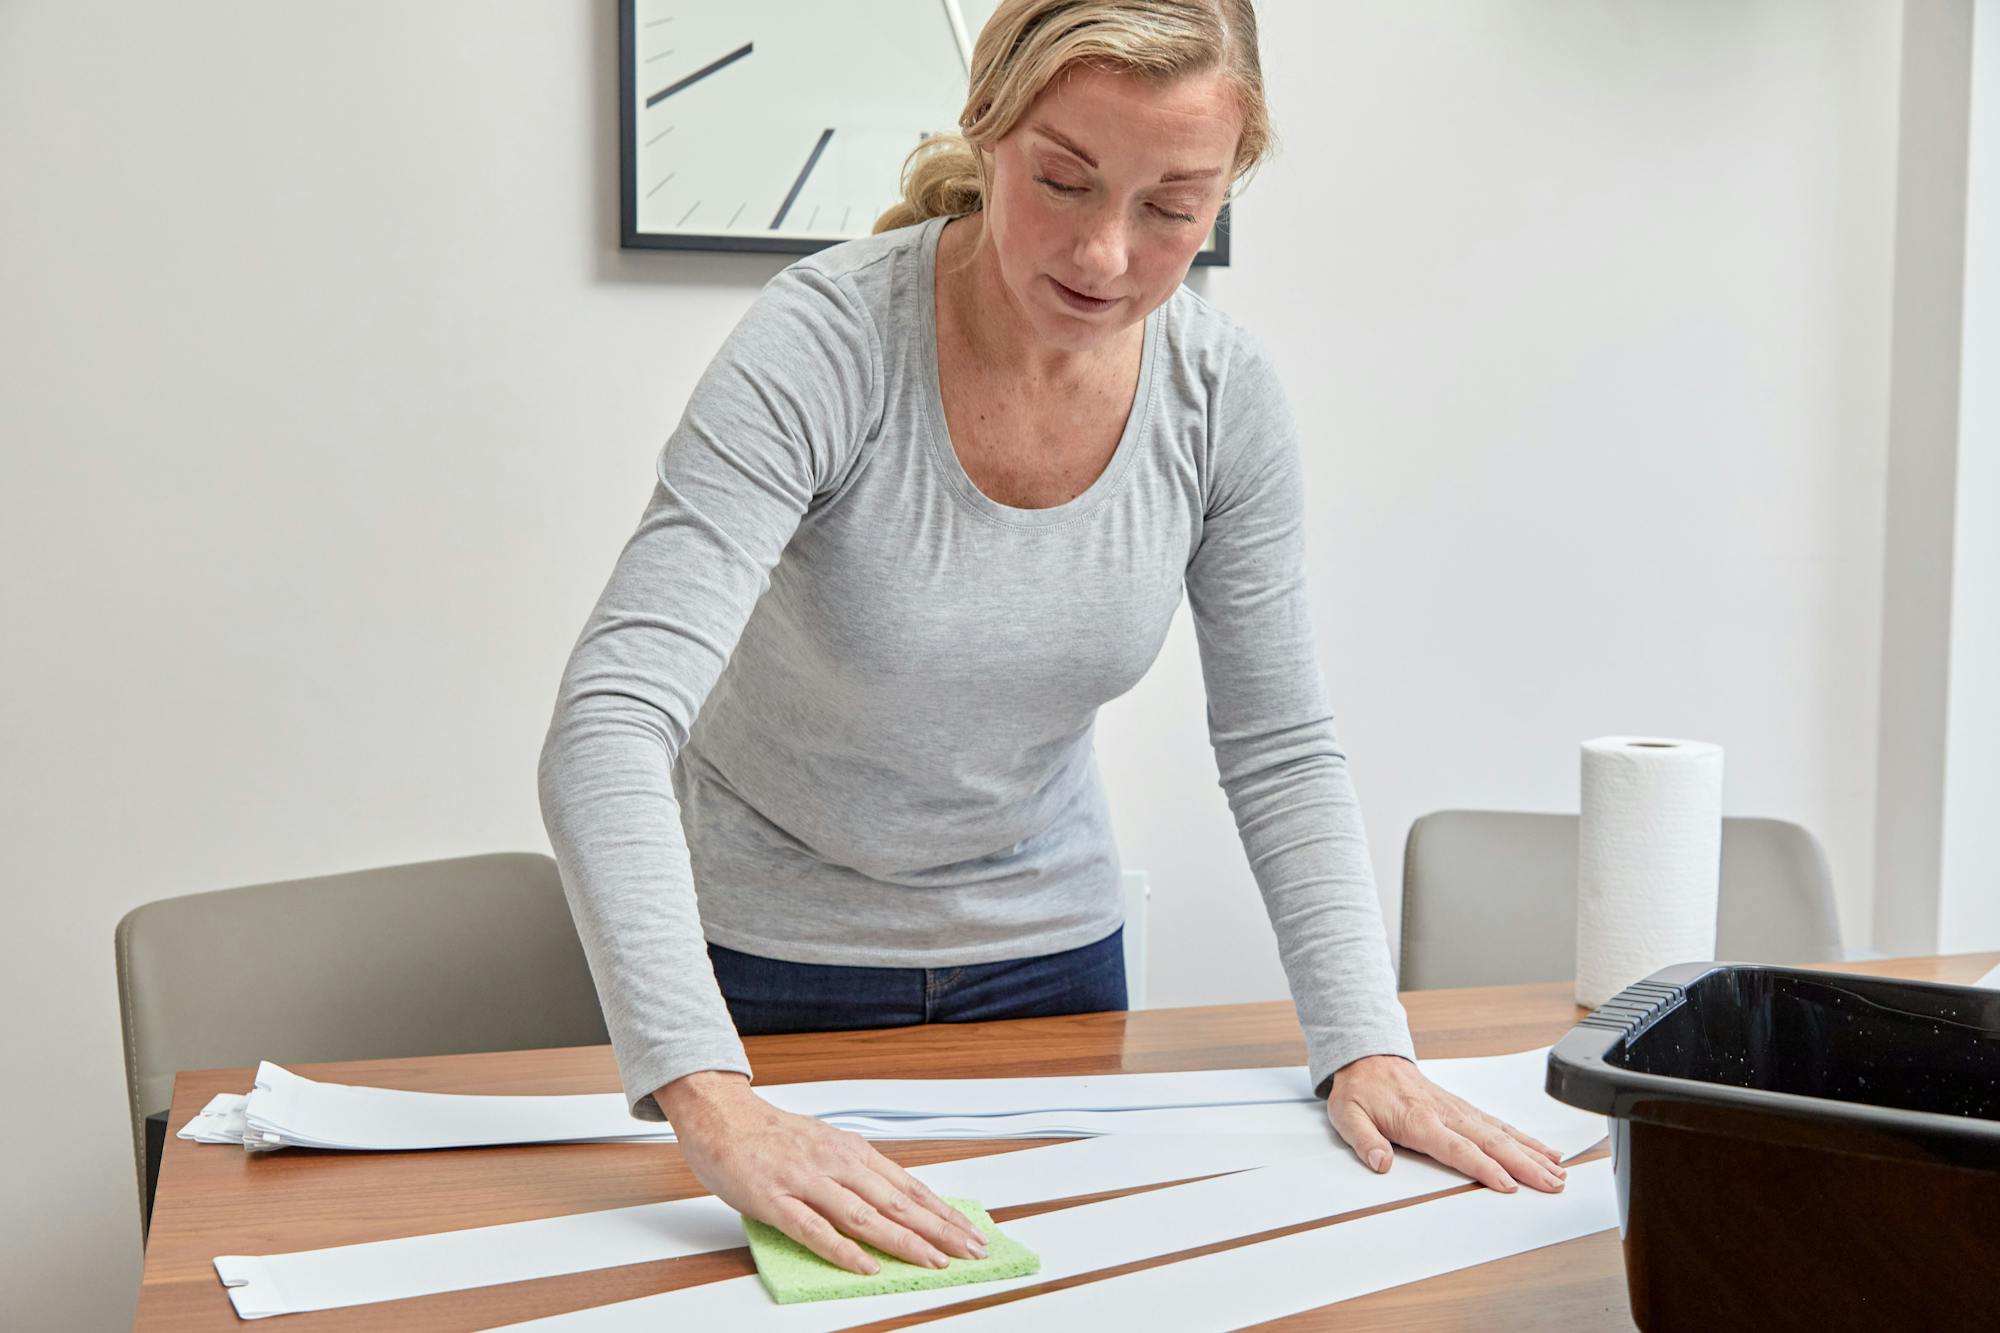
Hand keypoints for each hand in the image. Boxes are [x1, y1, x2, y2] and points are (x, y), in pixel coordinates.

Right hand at [658, 1071, 990, 1274]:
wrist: (721, 1115)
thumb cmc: (772, 1135)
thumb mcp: (827, 1145)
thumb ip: (858, 1172)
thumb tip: (896, 1200)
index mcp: (852, 1152)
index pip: (908, 1187)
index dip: (942, 1212)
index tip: (969, 1232)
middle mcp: (837, 1164)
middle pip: (897, 1202)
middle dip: (938, 1229)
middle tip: (970, 1251)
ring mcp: (807, 1182)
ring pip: (864, 1216)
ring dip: (903, 1241)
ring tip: (932, 1261)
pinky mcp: (775, 1200)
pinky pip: (814, 1230)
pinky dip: (843, 1250)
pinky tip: (866, 1265)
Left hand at [1326, 1055, 1567, 1193]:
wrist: (1367, 1058)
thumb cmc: (1359, 1090)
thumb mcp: (1346, 1115)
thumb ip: (1364, 1140)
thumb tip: (1380, 1162)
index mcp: (1418, 1120)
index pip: (1457, 1148)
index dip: (1484, 1167)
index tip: (1508, 1184)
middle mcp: (1445, 1113)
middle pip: (1491, 1142)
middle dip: (1525, 1164)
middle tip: (1552, 1184)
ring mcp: (1457, 1110)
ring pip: (1501, 1133)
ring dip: (1531, 1153)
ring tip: (1559, 1172)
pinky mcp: (1463, 1108)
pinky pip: (1498, 1124)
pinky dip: (1523, 1139)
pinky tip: (1542, 1151)